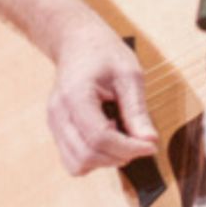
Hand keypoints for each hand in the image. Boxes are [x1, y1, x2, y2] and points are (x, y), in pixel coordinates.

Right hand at [46, 11, 159, 174]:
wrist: (78, 42)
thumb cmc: (105, 53)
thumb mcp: (130, 75)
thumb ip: (137, 110)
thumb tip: (149, 141)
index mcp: (75, 96)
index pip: (99, 138)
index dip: (128, 147)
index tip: (151, 145)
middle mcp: (58, 114)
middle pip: (86, 156)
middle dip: (118, 156)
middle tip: (140, 142)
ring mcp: (54, 124)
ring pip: (77, 164)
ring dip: (105, 160)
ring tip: (122, 137)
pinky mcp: (57, 131)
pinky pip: (73, 159)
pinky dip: (94, 158)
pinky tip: (109, 138)